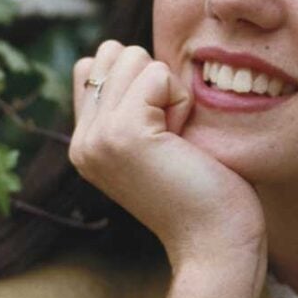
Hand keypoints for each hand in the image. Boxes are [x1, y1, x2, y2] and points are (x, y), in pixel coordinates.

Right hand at [69, 40, 266, 270]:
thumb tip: (127, 54)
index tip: (162, 131)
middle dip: (155, 81)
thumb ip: (135, 104)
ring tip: (178, 141)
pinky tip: (183, 143)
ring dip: (170, 90)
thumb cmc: (206, 192)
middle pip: (113, 53)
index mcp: (85, 144)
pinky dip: (181, 100)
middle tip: (173, 137)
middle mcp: (81, 141)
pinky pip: (157, 74)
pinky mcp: (122, 133)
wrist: (216, 243)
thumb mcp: (158, 141)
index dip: (139, 80)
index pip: (93, 66)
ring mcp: (96, 137)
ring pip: (134, 57)